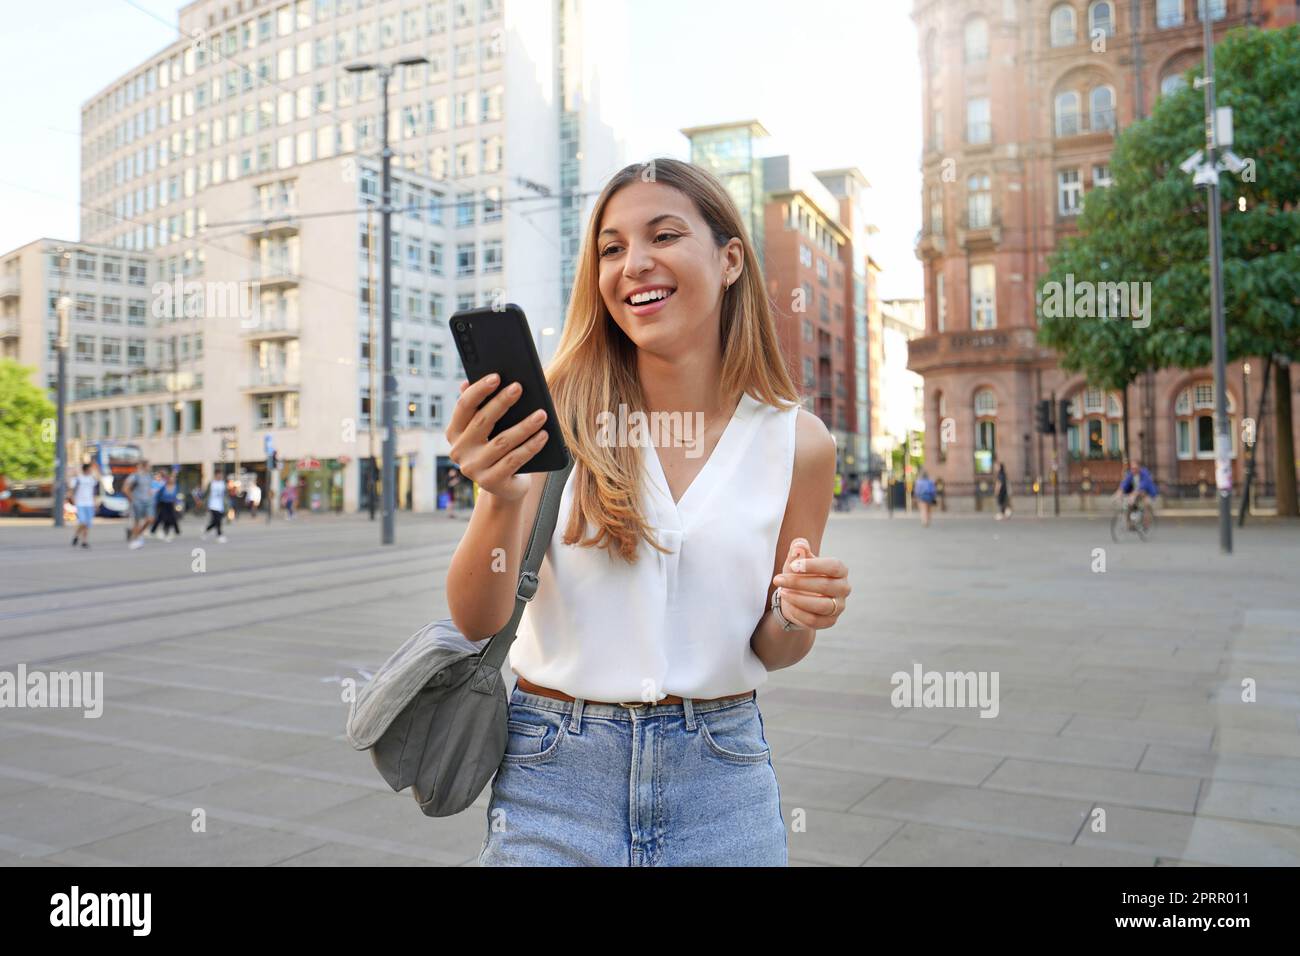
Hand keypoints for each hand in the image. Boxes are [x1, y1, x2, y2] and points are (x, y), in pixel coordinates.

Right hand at [445, 373, 549, 501]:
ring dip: (524, 426)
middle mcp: (458, 451)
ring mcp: (473, 469)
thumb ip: (483, 406)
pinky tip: (544, 435)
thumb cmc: (499, 449)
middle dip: (501, 402)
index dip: (479, 390)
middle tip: (519, 387)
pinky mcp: (491, 482)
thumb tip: (480, 379)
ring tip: (542, 414)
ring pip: (502, 442)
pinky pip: (514, 460)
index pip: (463, 406)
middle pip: (482, 421)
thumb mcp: (490, 429)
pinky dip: (530, 446)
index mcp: (454, 433)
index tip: (496, 376)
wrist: (506, 486)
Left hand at [771, 537, 849, 630]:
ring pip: (822, 606)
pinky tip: (787, 605)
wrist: (798, 597)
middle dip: (799, 582)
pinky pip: (815, 620)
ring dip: (798, 599)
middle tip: (778, 579)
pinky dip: (798, 613)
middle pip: (826, 586)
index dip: (814, 566)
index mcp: (840, 570)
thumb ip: (798, 551)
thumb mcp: (796, 561)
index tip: (793, 565)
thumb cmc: (800, 575)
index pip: (834, 567)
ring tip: (782, 592)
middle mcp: (843, 588)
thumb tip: (799, 545)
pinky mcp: (830, 621)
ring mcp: (838, 607)